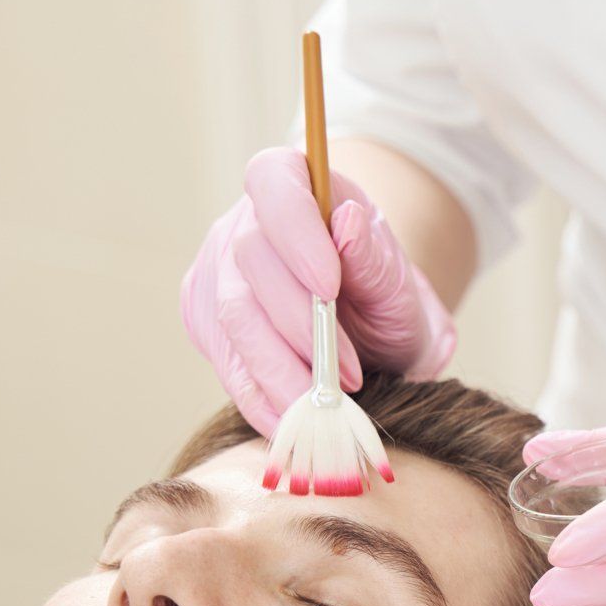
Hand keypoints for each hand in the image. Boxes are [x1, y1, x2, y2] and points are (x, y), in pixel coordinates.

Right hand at [181, 147, 456, 433]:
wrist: (371, 334)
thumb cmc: (385, 296)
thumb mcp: (397, 280)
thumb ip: (374, 256)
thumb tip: (347, 221)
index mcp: (293, 185)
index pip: (274, 184)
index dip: (295, 232)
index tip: (329, 285)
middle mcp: (243, 225)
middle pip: (249, 266)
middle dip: (298, 328)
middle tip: (344, 376)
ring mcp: (217, 275)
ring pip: (232, 322)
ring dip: (279, 372)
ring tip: (324, 407)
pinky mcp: (207, 326)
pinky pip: (226, 364)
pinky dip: (260, 398)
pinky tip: (292, 421)